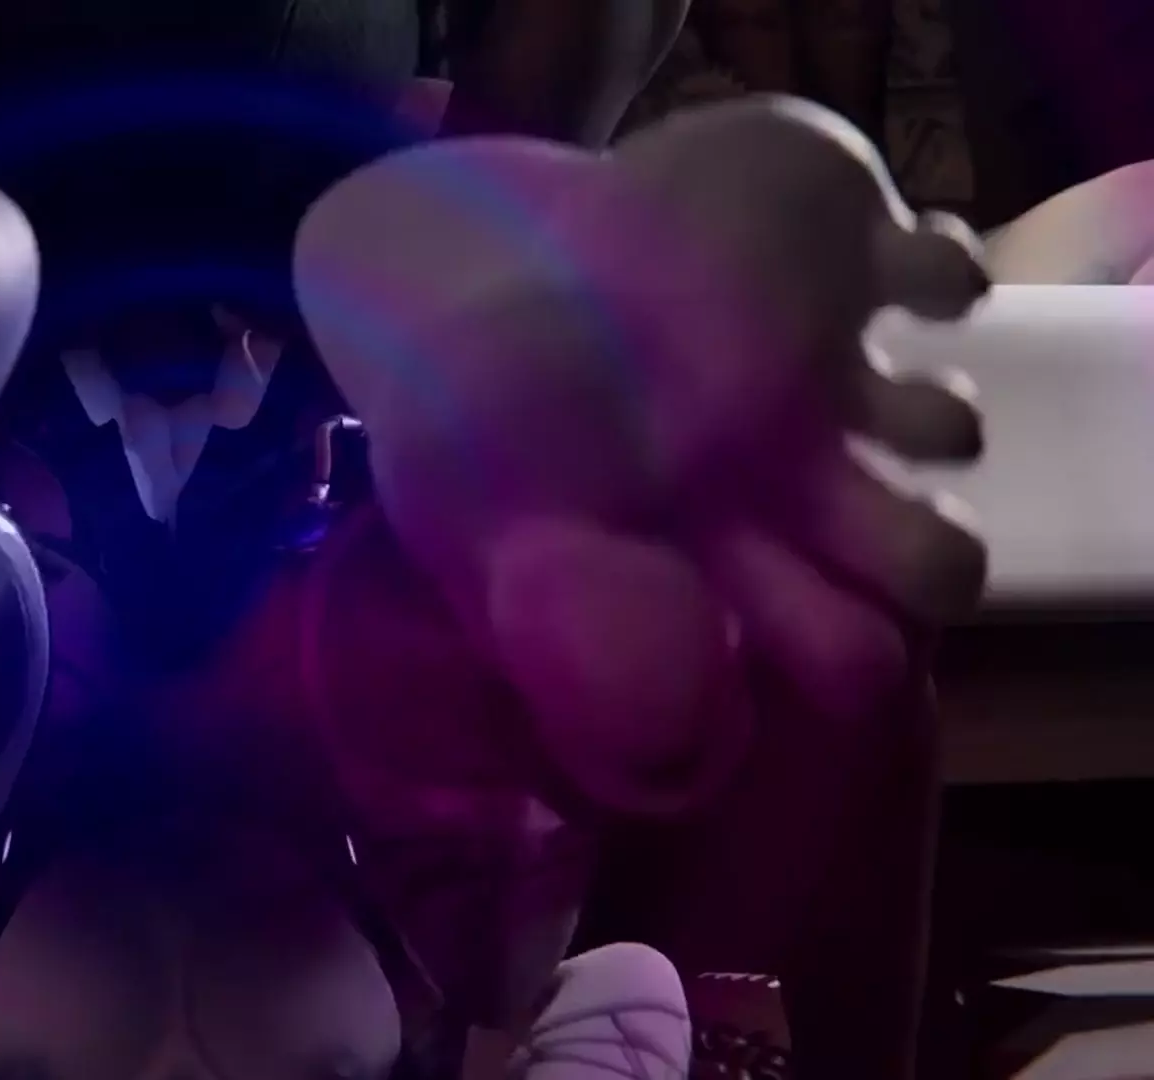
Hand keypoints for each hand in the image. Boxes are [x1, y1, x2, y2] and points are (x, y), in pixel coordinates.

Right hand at [295, 96, 986, 813]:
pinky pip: (944, 277)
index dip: (847, 646)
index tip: (817, 627)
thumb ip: (563, 627)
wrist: (460, 260)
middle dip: (924, 555)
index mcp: (718, 553)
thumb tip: (656, 752)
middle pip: (922, 556)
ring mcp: (822, 368)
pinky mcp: (837, 256)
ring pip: (943, 426)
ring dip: (933, 420)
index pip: (832, 644)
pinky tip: (889, 273)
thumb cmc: (466, 407)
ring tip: (868, 393)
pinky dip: (944, 274)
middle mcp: (786, 476)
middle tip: (866, 516)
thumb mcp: (483, 531)